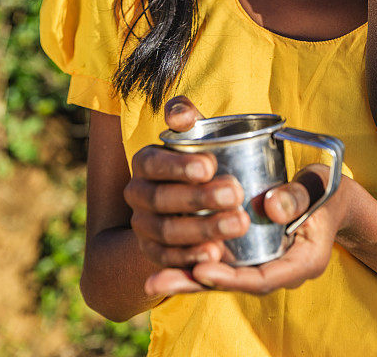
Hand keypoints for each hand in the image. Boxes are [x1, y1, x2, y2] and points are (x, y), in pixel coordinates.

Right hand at [124, 96, 249, 283]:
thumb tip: (181, 118)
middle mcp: (137, 194)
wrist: (191, 201)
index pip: (153, 163)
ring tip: (238, 223)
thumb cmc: (199, 157)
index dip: (178, 166)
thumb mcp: (193, 133)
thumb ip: (185, 116)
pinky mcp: (154, 253)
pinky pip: (169, 259)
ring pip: (167, 231)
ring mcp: (143, 226)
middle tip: (235, 193)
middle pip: (161, 199)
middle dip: (199, 197)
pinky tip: (216, 255)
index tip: (210, 166)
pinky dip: (191, 258)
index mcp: (144, 162)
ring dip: (202, 229)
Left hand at [144, 165, 353, 296]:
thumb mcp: (318, 188)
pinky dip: (197, 263)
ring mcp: (265, 265)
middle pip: (235, 284)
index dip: (231, 277)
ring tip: (152, 280)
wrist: (334, 198)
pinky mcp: (252, 255)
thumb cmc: (327, 190)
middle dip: (195, 284)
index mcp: (303, 262)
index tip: (200, 269)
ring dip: (188, 278)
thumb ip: (297, 197)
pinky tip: (167, 262)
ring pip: (224, 277)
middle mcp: (280, 271)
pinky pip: (223, 264)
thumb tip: (269, 206)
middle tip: (157, 284)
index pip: (264, 278)